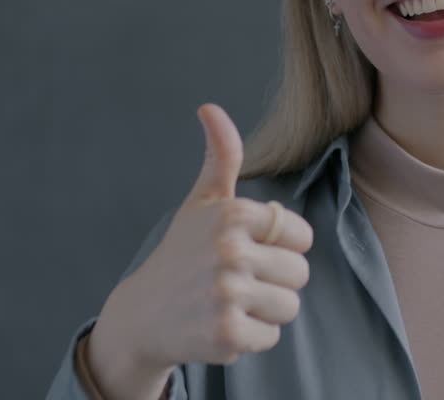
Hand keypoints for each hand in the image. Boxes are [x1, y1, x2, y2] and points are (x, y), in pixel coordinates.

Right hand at [87, 103, 314, 396]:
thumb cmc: (182, 253)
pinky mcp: (226, 334)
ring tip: (230, 302)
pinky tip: (222, 325)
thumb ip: (221, 156)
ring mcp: (227, 294)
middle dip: (275, 281)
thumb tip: (210, 108)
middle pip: (300, 273)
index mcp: (232, 215)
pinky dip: (252, 336)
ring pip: (290, 307)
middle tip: (237, 280)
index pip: (300, 236)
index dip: (281, 246)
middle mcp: (229, 252)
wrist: (143, 315)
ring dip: (265, 310)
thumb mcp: (201, 203)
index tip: (250, 249)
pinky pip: (272, 336)